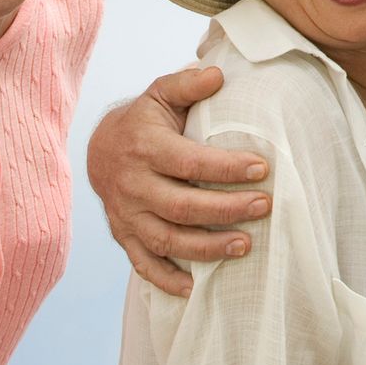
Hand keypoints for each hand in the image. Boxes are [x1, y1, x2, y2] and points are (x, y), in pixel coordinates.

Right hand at [86, 66, 271, 297]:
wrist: (99, 149)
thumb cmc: (145, 121)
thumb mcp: (160, 94)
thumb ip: (187, 84)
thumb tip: (217, 75)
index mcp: (145, 148)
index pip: (190, 163)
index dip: (226, 168)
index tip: (263, 169)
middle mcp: (133, 185)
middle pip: (182, 206)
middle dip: (226, 210)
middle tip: (265, 207)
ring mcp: (126, 215)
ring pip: (166, 240)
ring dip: (206, 248)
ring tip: (246, 246)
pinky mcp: (123, 236)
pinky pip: (142, 264)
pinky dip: (165, 280)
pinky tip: (194, 289)